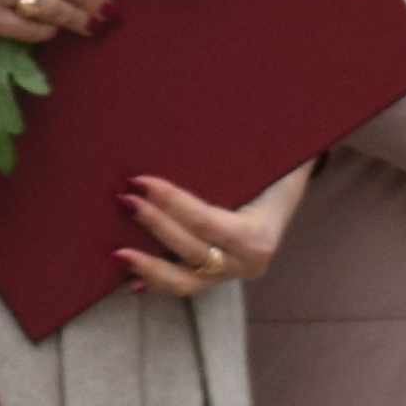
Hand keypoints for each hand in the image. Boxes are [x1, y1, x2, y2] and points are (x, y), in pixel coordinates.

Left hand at [117, 165, 303, 303]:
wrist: (287, 194)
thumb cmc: (277, 171)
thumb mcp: (273, 162)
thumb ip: (249, 151)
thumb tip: (219, 120)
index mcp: (260, 235)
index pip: (206, 221)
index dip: (171, 202)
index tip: (141, 181)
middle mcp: (248, 262)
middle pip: (191, 249)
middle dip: (154, 225)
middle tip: (124, 200)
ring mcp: (231, 274)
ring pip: (184, 280)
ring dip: (149, 266)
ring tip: (117, 253)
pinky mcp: (217, 277)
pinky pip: (184, 284)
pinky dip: (158, 280)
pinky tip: (132, 281)